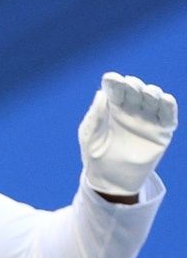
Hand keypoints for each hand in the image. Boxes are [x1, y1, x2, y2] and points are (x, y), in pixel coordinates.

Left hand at [78, 72, 175, 198]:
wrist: (110, 179)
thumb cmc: (95, 155)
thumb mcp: (89, 136)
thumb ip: (95, 117)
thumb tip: (100, 94)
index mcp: (113, 107)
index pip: (116, 90)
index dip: (114, 82)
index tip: (110, 78)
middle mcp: (132, 109)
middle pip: (136, 91)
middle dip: (133, 86)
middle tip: (129, 84)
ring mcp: (148, 119)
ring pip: (154, 99)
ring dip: (151, 92)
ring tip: (146, 92)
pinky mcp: (162, 131)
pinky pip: (168, 116)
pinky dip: (168, 106)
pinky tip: (165, 99)